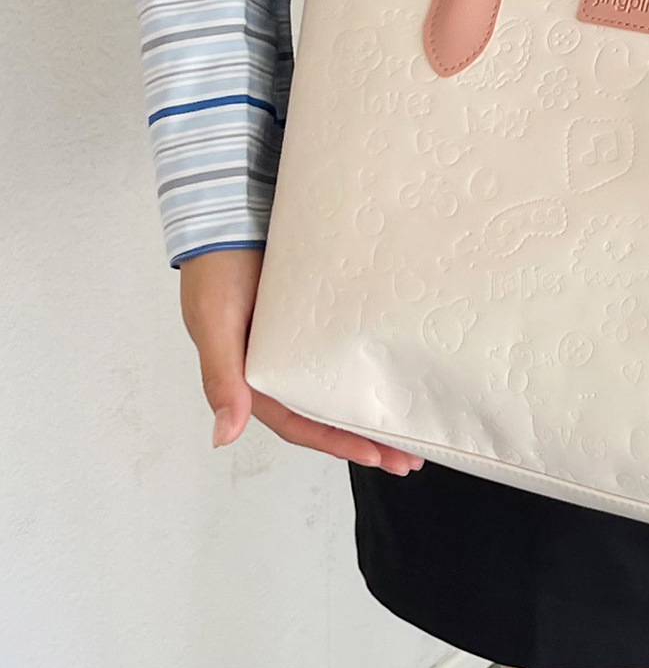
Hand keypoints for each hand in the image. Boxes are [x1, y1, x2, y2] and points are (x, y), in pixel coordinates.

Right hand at [181, 248, 423, 475]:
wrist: (229, 210)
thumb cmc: (216, 269)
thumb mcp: (214, 324)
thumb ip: (221, 377)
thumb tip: (224, 436)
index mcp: (253, 378)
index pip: (301, 423)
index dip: (338, 443)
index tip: (378, 457)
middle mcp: (281, 364)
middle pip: (328, 412)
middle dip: (368, 438)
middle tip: (410, 458)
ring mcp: (302, 339)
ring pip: (342, 384)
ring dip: (375, 407)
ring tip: (415, 427)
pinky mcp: (320, 311)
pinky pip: (349, 345)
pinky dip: (371, 362)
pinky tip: (399, 370)